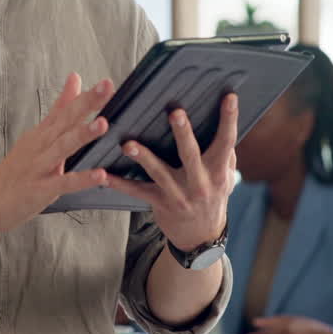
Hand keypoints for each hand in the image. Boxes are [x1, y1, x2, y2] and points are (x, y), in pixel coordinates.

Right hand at [0, 73, 113, 232]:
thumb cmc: (15, 170)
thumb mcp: (37, 135)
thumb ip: (59, 108)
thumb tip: (74, 80)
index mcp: (43, 133)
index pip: (66, 109)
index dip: (86, 96)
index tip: (106, 83)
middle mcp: (41, 145)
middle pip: (65, 120)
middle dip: (86, 104)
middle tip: (105, 88)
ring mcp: (40, 166)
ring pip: (63, 147)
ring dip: (82, 134)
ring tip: (102, 124)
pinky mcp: (41, 189)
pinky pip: (64, 183)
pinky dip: (82, 179)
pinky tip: (99, 175)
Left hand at [103, 92, 238, 251]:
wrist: (201, 237)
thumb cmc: (213, 197)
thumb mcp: (225, 177)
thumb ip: (225, 153)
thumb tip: (223, 120)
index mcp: (219, 172)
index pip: (226, 141)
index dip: (229, 119)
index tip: (229, 97)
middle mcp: (200, 183)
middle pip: (191, 154)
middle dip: (183, 133)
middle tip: (175, 112)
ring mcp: (179, 194)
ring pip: (159, 172)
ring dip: (143, 157)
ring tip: (129, 144)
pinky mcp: (160, 203)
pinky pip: (137, 191)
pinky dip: (119, 183)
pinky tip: (103, 174)